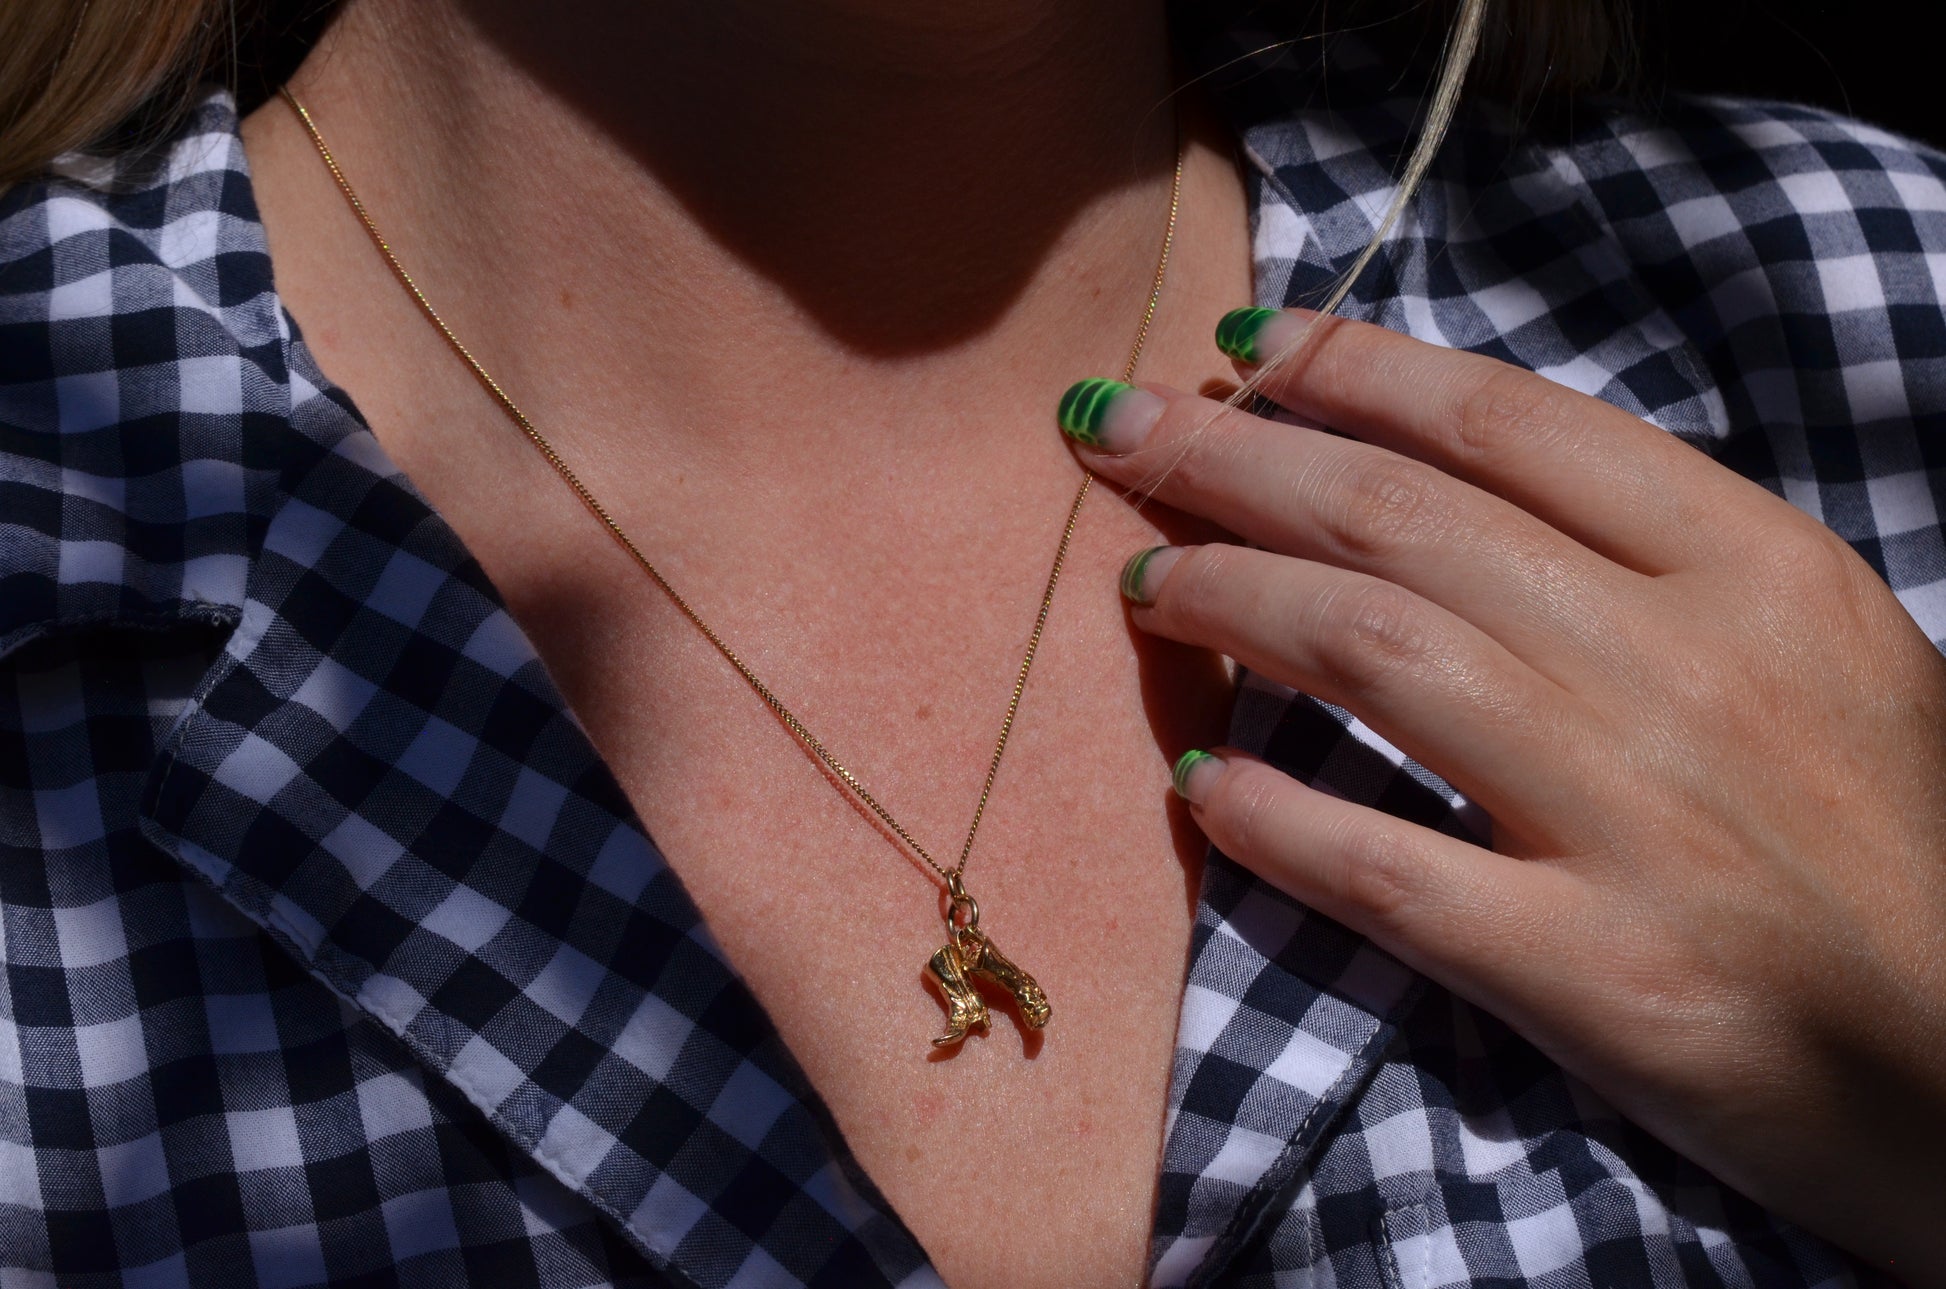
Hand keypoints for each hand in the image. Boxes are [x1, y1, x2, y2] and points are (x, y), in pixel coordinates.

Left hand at [1058, 309, 1945, 1281]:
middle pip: (1404, 517)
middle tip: (1111, 433)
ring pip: (1375, 652)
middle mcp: (1692, 666)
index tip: (1242, 349)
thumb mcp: (1811, 649)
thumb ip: (1650, 562)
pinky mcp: (1599, 972)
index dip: (1353, 370)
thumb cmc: (1893, 838)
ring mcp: (1642, 818)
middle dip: (1233, 458)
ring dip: (1229, 598)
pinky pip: (1386, 869)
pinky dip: (1272, 819)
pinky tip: (1198, 789)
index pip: (1508, 424)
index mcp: (1755, 567)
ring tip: (1143, 584)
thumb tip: (1438, 489)